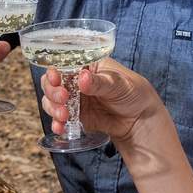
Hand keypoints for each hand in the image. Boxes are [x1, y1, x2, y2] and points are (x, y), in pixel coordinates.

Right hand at [39, 57, 161, 145]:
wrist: (140, 120)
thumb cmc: (134, 93)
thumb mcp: (120, 84)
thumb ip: (100, 82)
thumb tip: (82, 77)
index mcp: (88, 66)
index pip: (65, 64)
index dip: (55, 71)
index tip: (55, 79)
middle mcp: (78, 81)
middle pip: (53, 83)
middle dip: (53, 91)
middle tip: (63, 99)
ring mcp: (75, 99)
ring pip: (52, 101)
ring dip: (53, 108)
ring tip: (63, 116)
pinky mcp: (75, 115)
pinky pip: (59, 118)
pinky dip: (56, 123)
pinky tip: (60, 127)